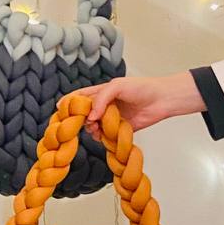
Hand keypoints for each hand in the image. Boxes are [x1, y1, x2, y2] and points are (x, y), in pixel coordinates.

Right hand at [77, 72, 204, 139]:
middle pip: (84, 114)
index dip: (69, 103)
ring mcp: (110, 119)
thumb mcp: (118, 86)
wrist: (162, 100)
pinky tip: (104, 136)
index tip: (61, 110)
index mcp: (101, 92)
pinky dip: (101, 138)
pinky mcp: (118, 130)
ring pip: (93, 127)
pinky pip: (105, 136)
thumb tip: (90, 116)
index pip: (80, 97)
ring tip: (96, 129)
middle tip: (85, 122)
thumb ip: (101, 98)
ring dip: (91, 130)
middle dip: (80, 120)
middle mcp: (103, 106)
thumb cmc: (142, 88)